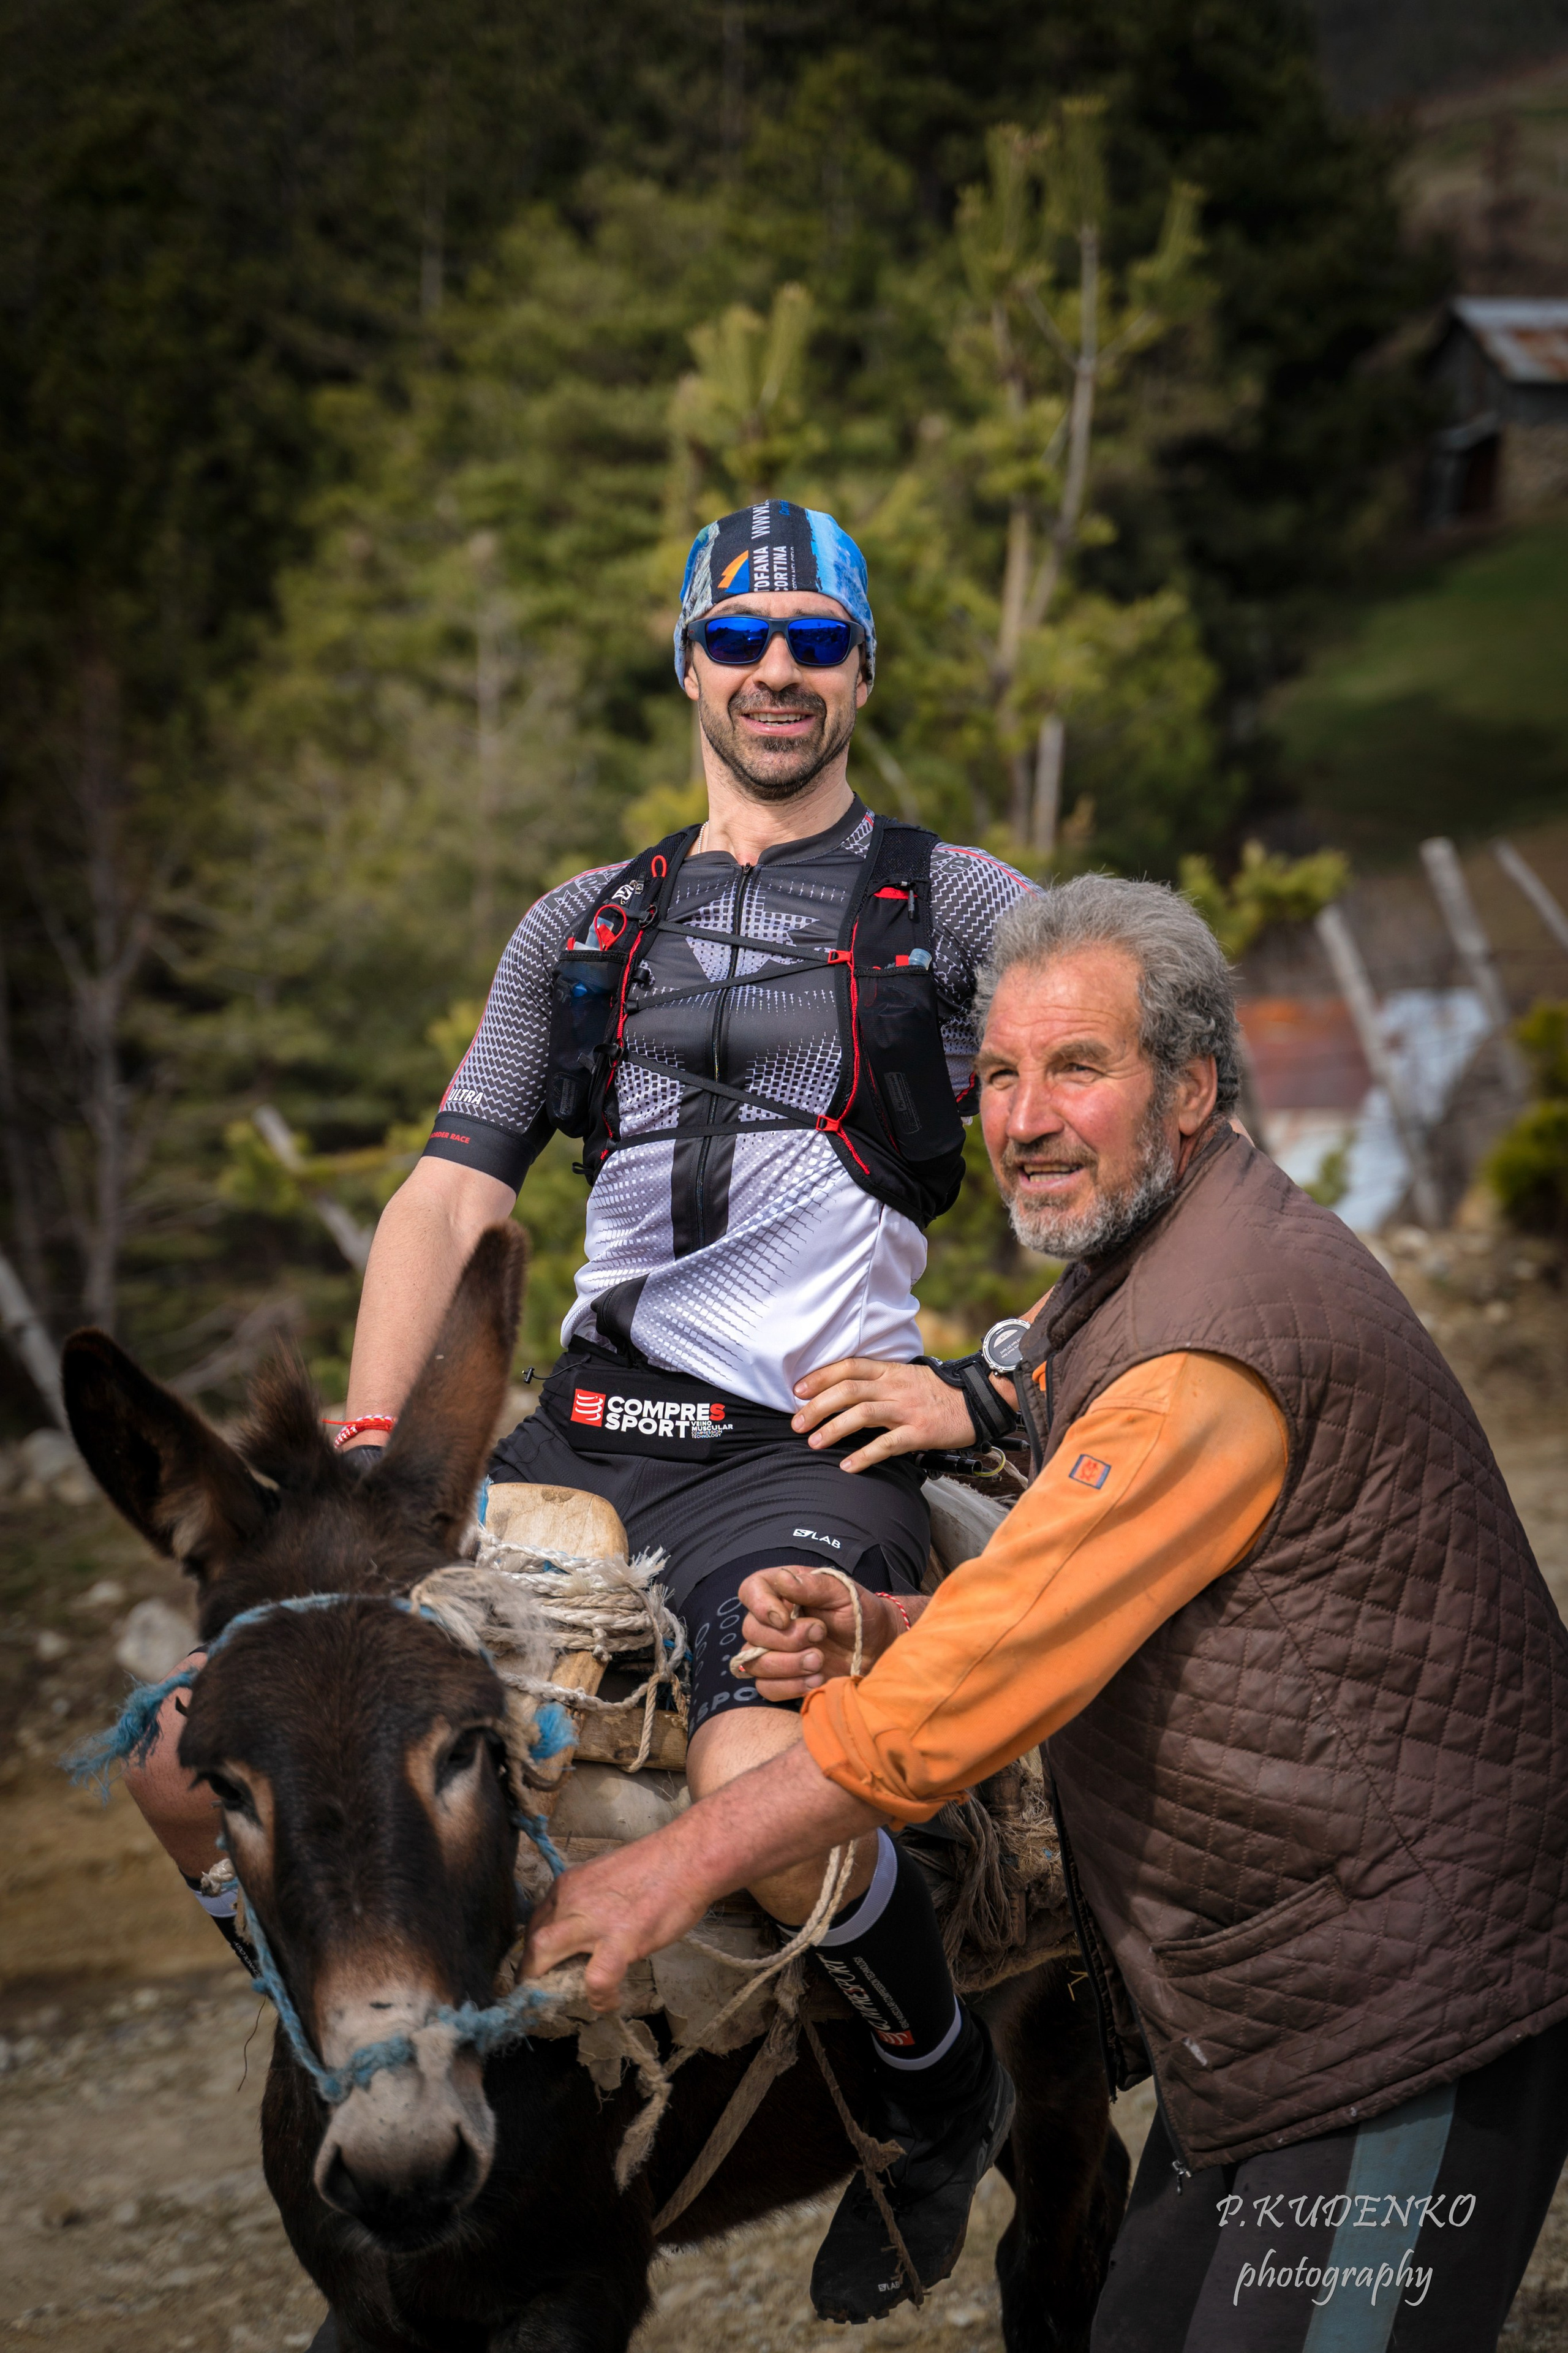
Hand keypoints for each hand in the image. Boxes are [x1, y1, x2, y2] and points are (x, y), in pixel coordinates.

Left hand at [524, 1833, 712, 2011]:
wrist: (687, 1857)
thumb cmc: (654, 1868)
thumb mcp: (605, 1880)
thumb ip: (586, 1904)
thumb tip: (581, 1937)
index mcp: (568, 1885)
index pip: (537, 1924)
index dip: (537, 1953)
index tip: (546, 1969)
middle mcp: (571, 1900)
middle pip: (532, 1942)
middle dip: (529, 1974)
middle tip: (542, 1995)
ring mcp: (593, 1919)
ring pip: (543, 1953)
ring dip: (546, 1983)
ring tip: (561, 2002)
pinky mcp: (621, 1939)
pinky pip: (597, 1980)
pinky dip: (600, 1998)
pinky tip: (610, 2002)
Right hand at [732, 1566, 915, 1699]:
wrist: (877, 1647)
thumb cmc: (859, 1612)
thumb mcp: (843, 1592)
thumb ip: (813, 1585)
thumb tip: (783, 1579)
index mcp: (782, 1591)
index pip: (750, 1590)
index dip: (760, 1606)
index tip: (784, 1619)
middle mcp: (772, 1621)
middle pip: (751, 1631)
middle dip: (786, 1639)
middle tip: (820, 1635)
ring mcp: (774, 1651)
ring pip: (755, 1663)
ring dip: (788, 1666)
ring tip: (819, 1662)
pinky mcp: (782, 1678)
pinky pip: (766, 1688)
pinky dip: (789, 1687)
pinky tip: (815, 1680)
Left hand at [792, 1355, 987, 1470]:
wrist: (978, 1400)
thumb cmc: (938, 1392)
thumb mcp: (905, 1377)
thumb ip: (878, 1382)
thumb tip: (844, 1392)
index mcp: (889, 1371)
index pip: (848, 1367)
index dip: (820, 1377)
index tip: (797, 1390)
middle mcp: (894, 1386)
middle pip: (847, 1391)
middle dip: (817, 1406)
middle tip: (796, 1423)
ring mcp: (906, 1409)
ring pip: (862, 1414)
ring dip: (833, 1429)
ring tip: (813, 1443)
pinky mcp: (919, 1432)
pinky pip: (887, 1444)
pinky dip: (864, 1455)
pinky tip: (847, 1465)